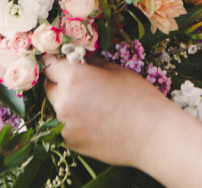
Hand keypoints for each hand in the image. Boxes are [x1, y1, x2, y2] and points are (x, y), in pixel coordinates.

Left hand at [43, 57, 170, 167]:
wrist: (153, 136)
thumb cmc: (139, 97)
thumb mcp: (115, 69)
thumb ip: (91, 63)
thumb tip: (78, 58)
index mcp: (74, 77)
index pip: (49, 63)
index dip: (55, 60)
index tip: (62, 61)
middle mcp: (63, 101)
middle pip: (49, 85)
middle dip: (60, 81)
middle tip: (83, 82)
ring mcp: (64, 125)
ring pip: (57, 107)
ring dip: (68, 102)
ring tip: (94, 105)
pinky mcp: (70, 143)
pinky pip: (65, 126)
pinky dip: (74, 121)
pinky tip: (97, 121)